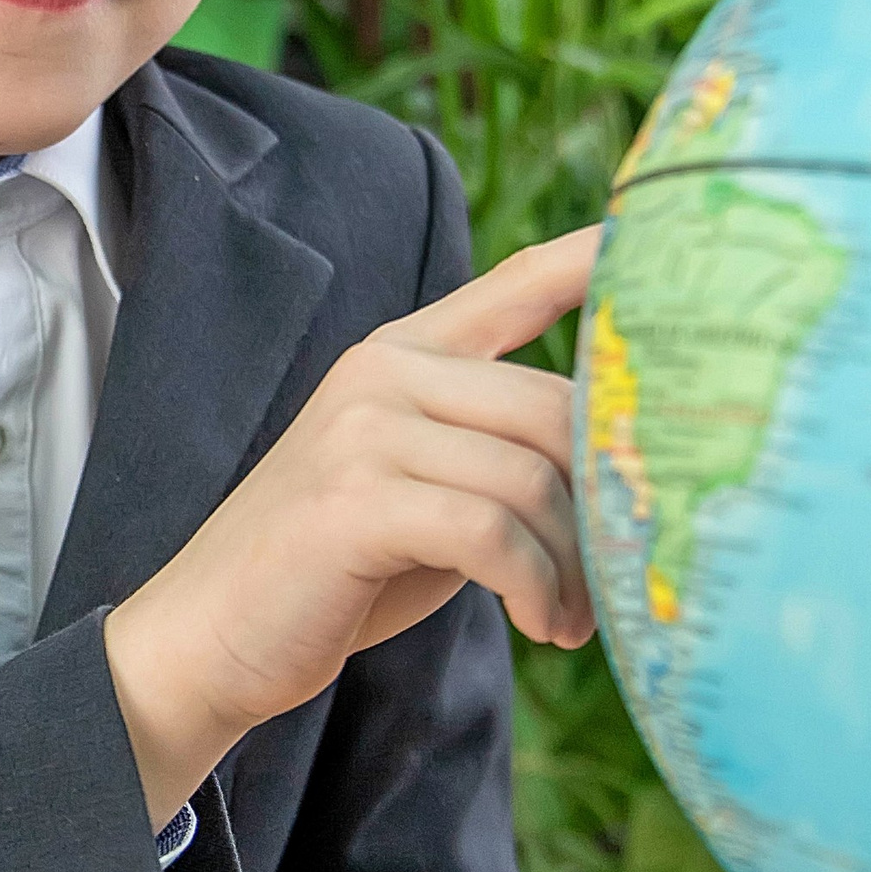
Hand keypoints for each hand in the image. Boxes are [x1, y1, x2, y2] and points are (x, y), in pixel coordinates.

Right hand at [103, 226, 599, 827]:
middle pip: (555, 407)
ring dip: (573, 568)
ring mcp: (364, 431)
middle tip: (619, 581)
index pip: (518, 283)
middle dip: (604, 504)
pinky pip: (494, 534)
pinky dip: (536, 590)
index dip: (595, 258)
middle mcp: (383, 373)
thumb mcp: (420, 490)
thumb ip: (494, 452)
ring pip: (532, 479)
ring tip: (572, 621)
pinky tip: (543, 629)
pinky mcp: (355, 501)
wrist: (207, 637)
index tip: (663, 234)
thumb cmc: (334, 573)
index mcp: (402, 354)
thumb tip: (622, 465)